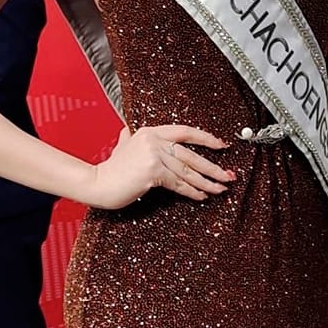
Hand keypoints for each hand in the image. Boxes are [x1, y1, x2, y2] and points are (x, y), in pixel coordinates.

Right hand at [86, 125, 235, 210]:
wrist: (98, 183)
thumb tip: (127, 132)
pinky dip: (192, 191)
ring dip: (207, 182)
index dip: (206, 138)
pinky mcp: (152, 172)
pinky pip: (179, 183)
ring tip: (221, 188)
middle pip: (191, 154)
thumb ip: (129, 138)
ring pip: (188, 170)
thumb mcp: (122, 147)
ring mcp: (153, 155)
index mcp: (150, 131)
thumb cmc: (112, 170)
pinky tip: (202, 196)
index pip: (185, 131)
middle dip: (213, 166)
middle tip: (229, 175)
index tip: (222, 145)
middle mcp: (153, 140)